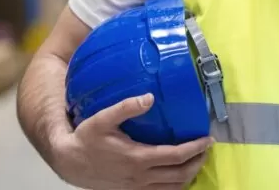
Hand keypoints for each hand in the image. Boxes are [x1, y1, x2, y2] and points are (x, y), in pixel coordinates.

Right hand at [49, 93, 212, 189]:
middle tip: (206, 148)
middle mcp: (141, 176)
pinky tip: (178, 174)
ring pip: (174, 187)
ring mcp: (137, 187)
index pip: (176, 156)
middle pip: (181, 174)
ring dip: (189, 174)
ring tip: (196, 160)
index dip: (196, 148)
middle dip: (198, 161)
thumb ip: (126, 107)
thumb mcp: (103, 118)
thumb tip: (150, 97)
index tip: (208, 139)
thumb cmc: (87, 138)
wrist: (70, 162)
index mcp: (138, 158)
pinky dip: (175, 185)